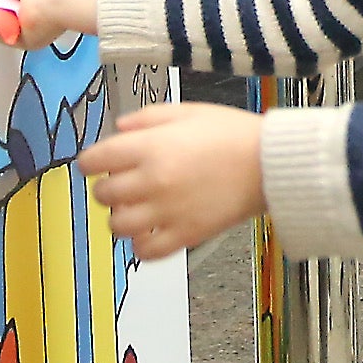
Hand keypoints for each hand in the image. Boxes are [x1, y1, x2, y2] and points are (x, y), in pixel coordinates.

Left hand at [79, 103, 265, 257]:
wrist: (270, 164)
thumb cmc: (233, 135)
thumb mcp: (187, 111)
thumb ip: (146, 118)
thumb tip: (118, 129)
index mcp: (149, 147)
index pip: (93, 161)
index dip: (92, 161)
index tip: (99, 163)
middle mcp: (152, 181)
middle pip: (102, 195)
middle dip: (108, 188)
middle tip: (123, 183)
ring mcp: (167, 211)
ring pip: (117, 226)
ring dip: (121, 217)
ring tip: (137, 209)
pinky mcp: (184, 235)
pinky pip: (145, 251)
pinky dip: (141, 244)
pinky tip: (151, 230)